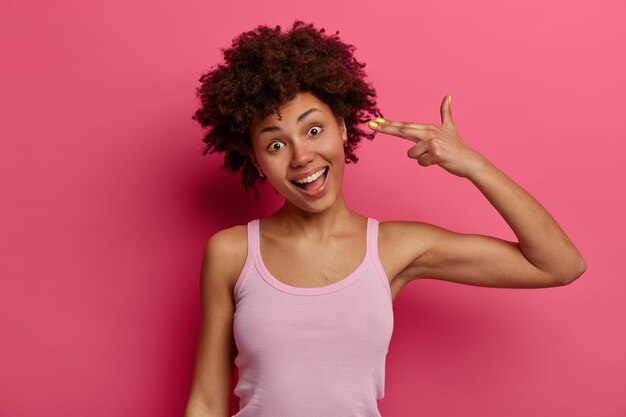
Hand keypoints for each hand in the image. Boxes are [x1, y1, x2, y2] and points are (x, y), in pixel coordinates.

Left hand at [369, 95, 485, 177]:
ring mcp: (432, 142)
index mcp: (428, 127)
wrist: (469, 160)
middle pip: (402, 130)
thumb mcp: (450, 127)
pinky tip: (438, 161)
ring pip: (412, 154)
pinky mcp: (435, 154)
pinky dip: (428, 164)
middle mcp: (429, 132)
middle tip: (371, 125)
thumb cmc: (456, 146)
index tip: (375, 121)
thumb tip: (448, 95)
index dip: (389, 124)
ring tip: (434, 156)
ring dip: (421, 158)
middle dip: (386, 128)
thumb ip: (446, 112)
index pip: (405, 125)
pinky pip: (421, 162)